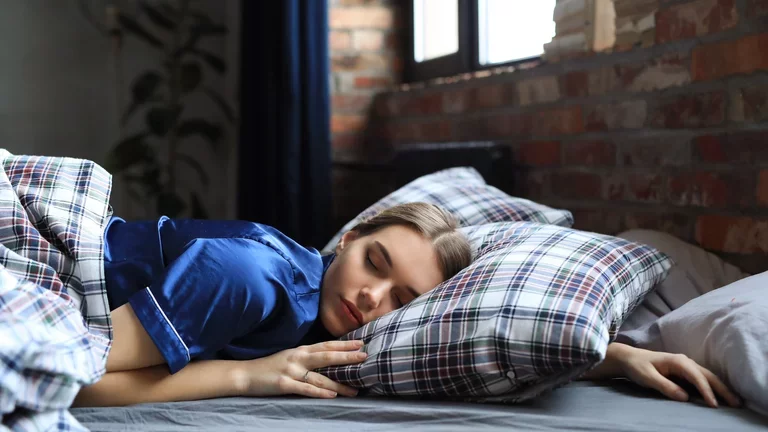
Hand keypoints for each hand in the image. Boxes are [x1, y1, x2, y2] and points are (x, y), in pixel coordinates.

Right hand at [241, 340, 365, 398]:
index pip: (326, 345)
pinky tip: (331, 395)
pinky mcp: (284, 384)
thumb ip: (307, 357)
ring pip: (320, 377)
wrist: (245, 374)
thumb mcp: (290, 356)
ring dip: (338, 384)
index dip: (344, 344)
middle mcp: (298, 358)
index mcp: (300, 350)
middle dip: (347, 357)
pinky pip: (305, 389)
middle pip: (326, 356)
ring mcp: (291, 371)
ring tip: (354, 389)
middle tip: (364, 357)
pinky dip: (319, 392)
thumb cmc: (270, 366)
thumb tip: (329, 358)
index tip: (361, 343)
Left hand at [615, 344, 740, 407]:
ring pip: (707, 376)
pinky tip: (718, 396)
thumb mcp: (647, 377)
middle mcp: (684, 361)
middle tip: (736, 403)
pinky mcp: (683, 371)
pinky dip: (712, 387)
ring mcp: (685, 366)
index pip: (697, 377)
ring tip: (733, 401)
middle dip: (722, 389)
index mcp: (677, 361)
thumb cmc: (637, 366)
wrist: (628, 358)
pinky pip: (701, 379)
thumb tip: (685, 397)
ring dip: (720, 388)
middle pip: (708, 375)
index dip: (706, 391)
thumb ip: (665, 386)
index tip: (714, 405)